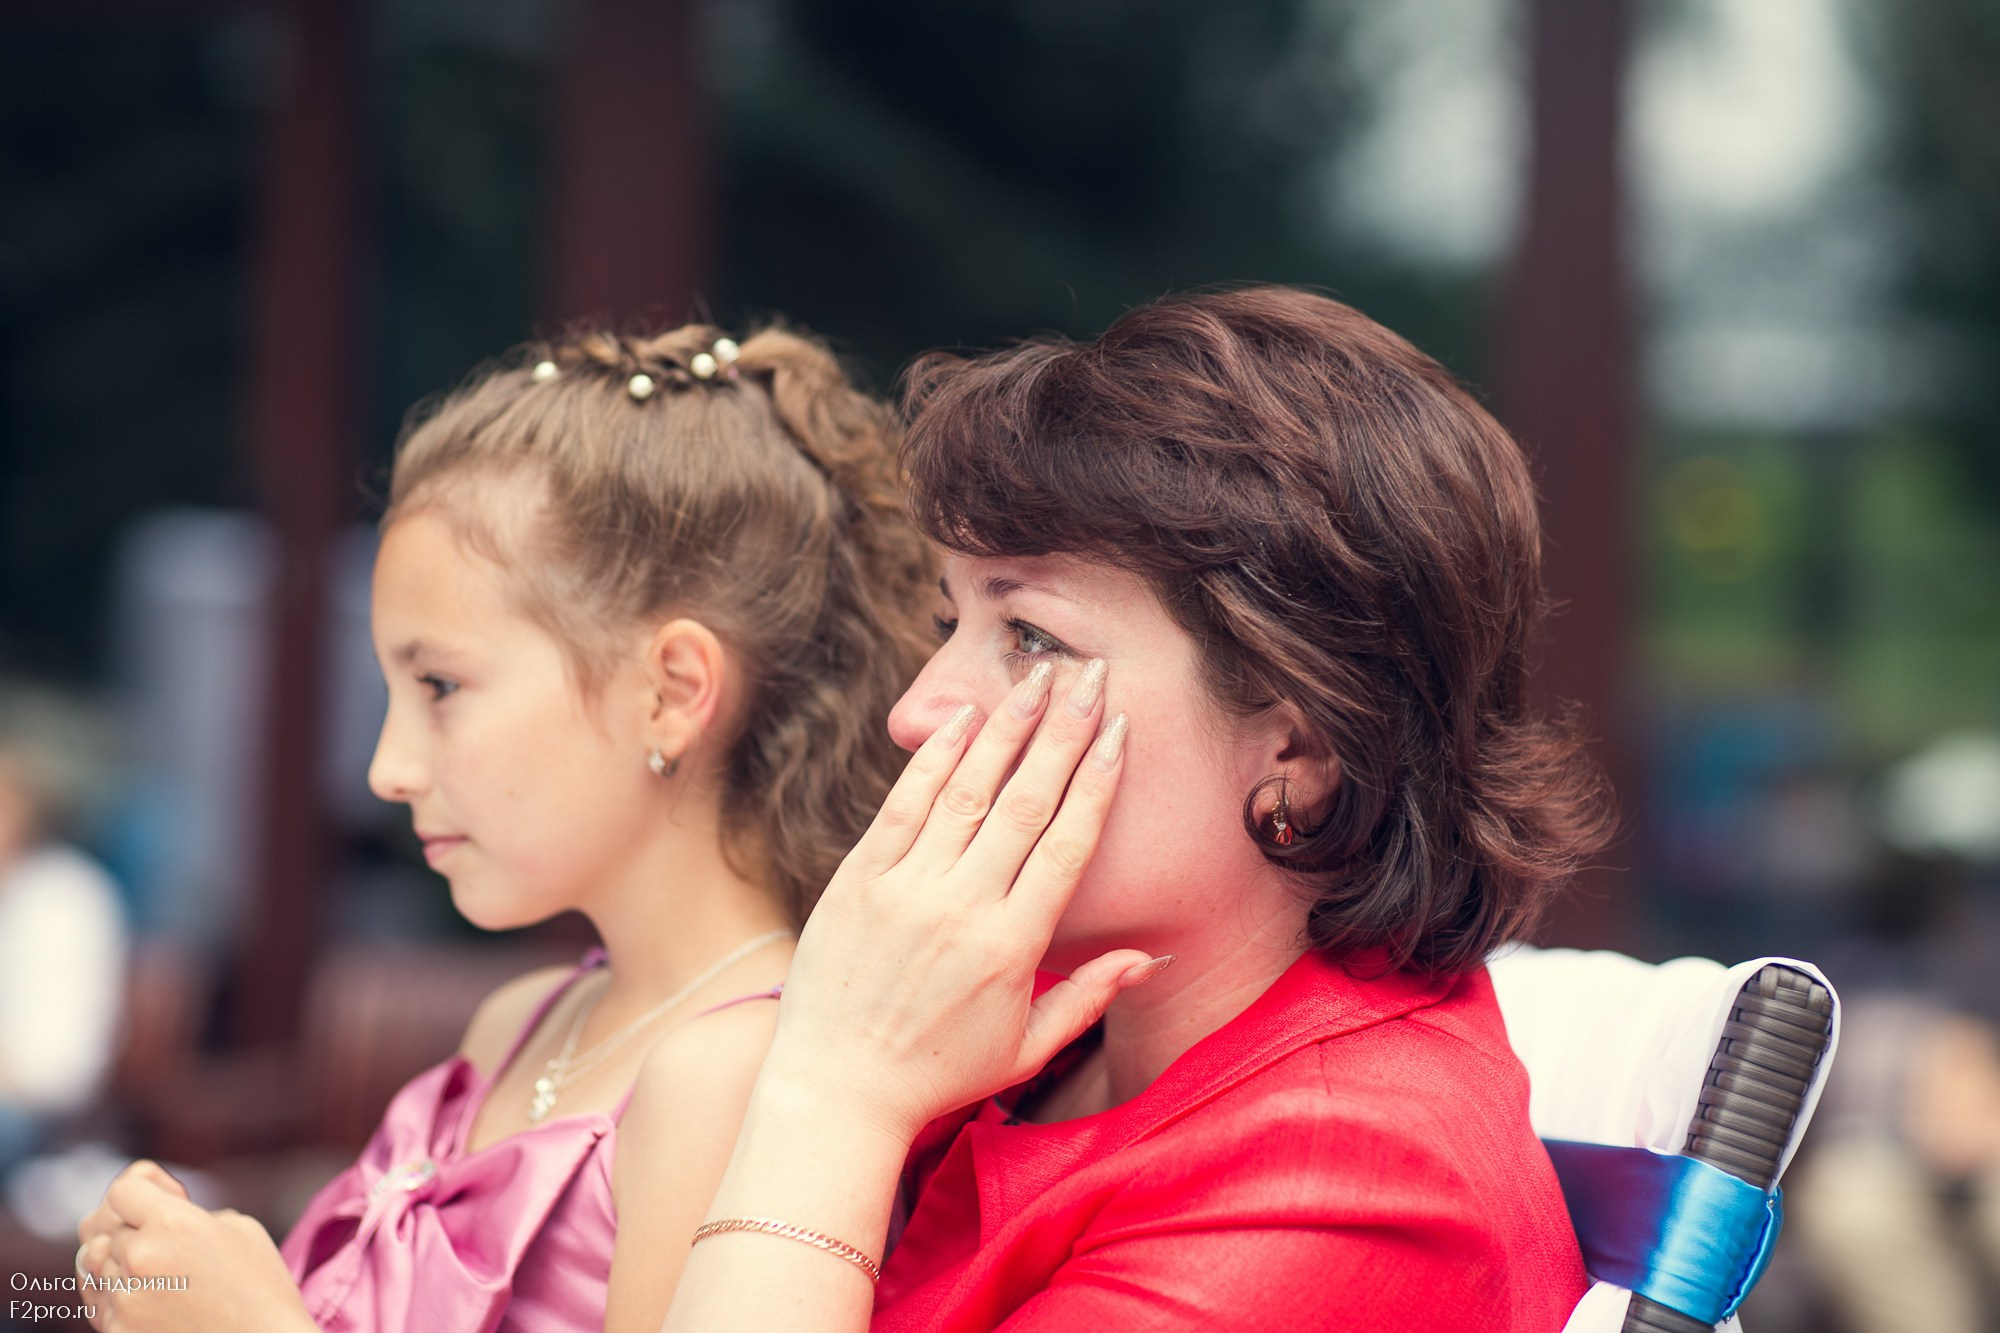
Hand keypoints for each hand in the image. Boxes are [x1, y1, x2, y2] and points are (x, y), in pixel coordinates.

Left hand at [76, 1162, 313, 1332]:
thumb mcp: (239, 1228)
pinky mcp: (117, 1332)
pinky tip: (148, 1297)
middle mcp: (141, 1257)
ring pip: (93, 1262)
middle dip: (135, 1229)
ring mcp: (124, 1299)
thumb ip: (186, 1212)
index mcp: (174, 1223)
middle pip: (107, 1227)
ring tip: (156, 1270)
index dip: (144, 1191)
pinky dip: (114, 1293)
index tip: (167, 1201)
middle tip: (168, 1241)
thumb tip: (149, 1213)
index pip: (123, 1191)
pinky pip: (96, 1299)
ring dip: (119, 1260)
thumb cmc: (261, 1289)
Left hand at [764, 659, 1157, 1144]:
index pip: (1066, 844)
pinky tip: (963, 718)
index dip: (1096, 780)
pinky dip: (933, 758)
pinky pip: (902, 806)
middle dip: (1063, 732)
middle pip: (1024, 801)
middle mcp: (961, 908)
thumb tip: (1147, 956)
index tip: (1120, 730)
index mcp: (1011, 948)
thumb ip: (1088, 998)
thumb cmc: (937, 1073)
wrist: (835, 1091)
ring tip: (1036, 678)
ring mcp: (904, 890)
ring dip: (1005, 727)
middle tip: (1090, 676)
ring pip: (965, 789)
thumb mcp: (1025, 1049)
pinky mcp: (857, 881)